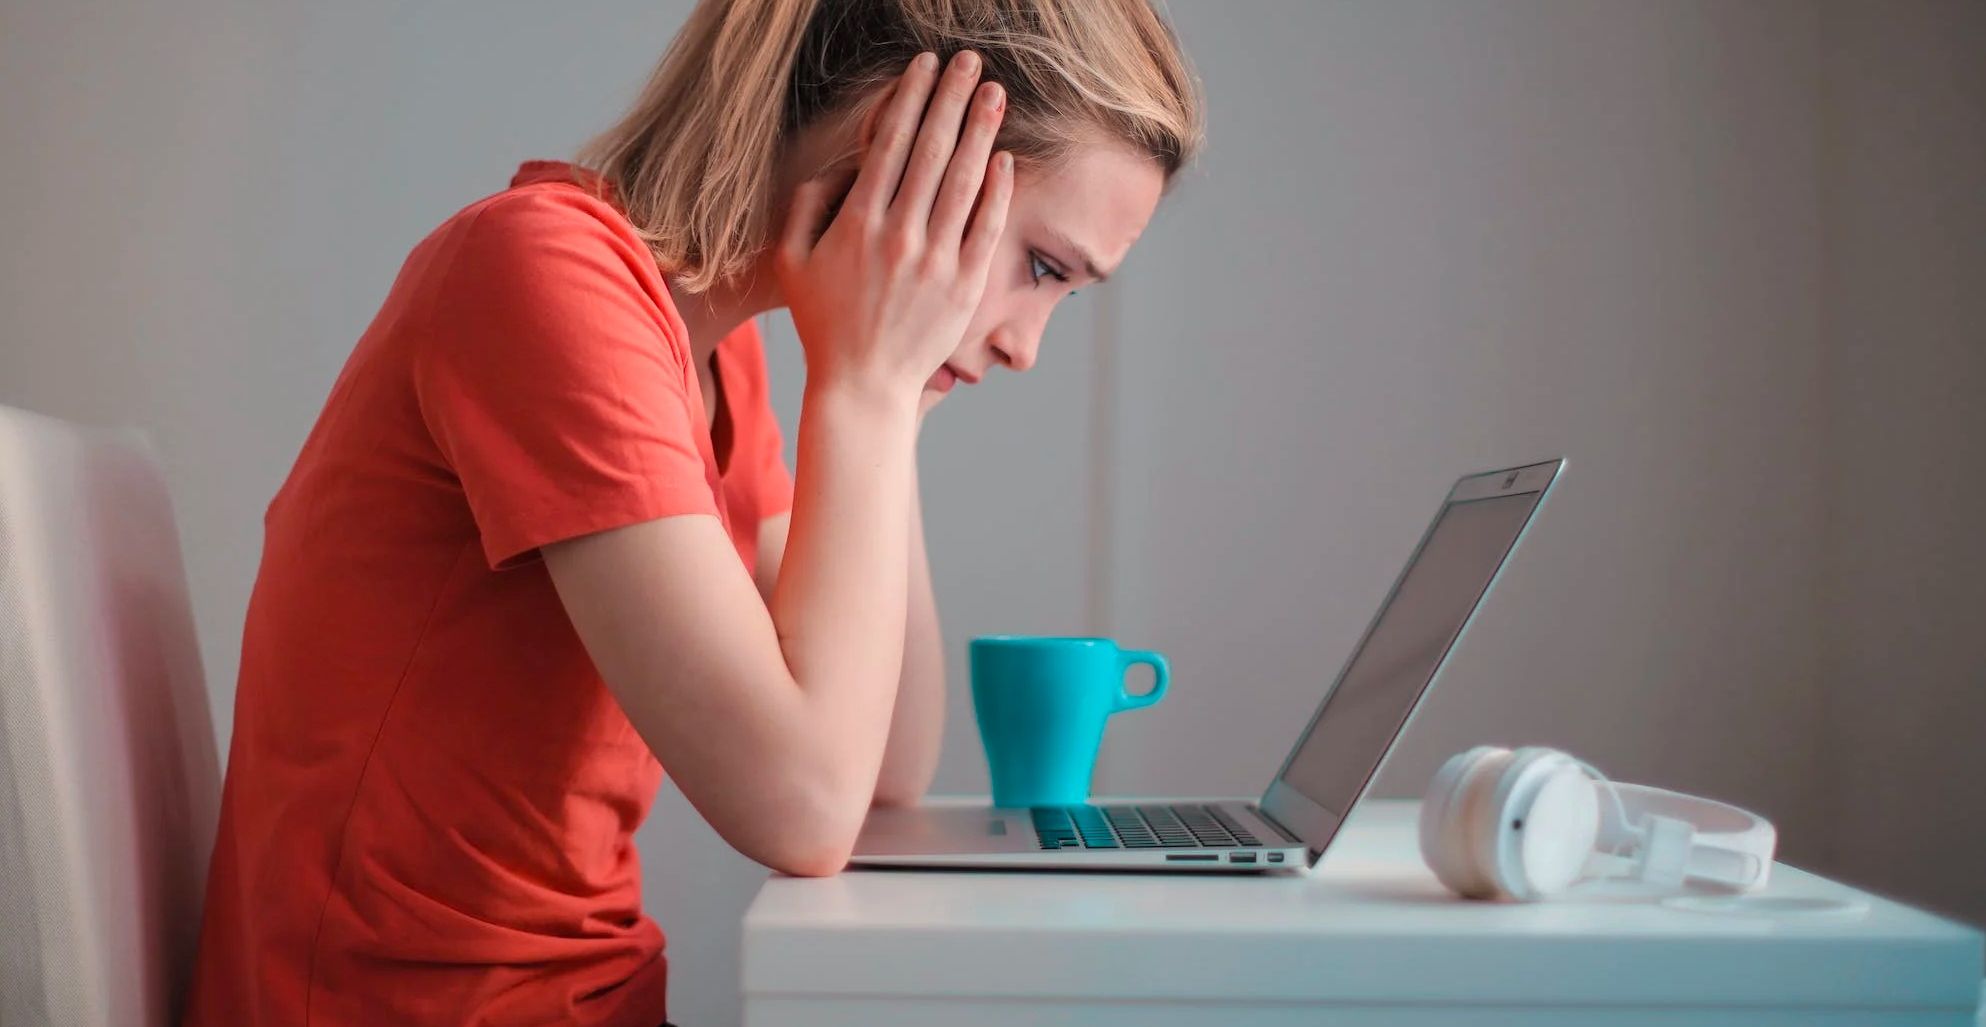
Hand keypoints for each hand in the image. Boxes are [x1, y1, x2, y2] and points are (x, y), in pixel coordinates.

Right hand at [775, 51, 1012, 402]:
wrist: (862, 385)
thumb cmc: (823, 322)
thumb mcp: (792, 262)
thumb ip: (804, 208)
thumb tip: (833, 169)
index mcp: (857, 223)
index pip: (889, 144)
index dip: (910, 99)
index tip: (925, 67)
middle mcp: (899, 235)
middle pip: (931, 151)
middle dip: (952, 99)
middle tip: (971, 62)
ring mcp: (935, 261)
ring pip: (963, 181)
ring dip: (981, 131)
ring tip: (995, 93)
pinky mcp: (963, 286)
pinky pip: (986, 228)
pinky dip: (997, 191)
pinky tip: (1005, 158)